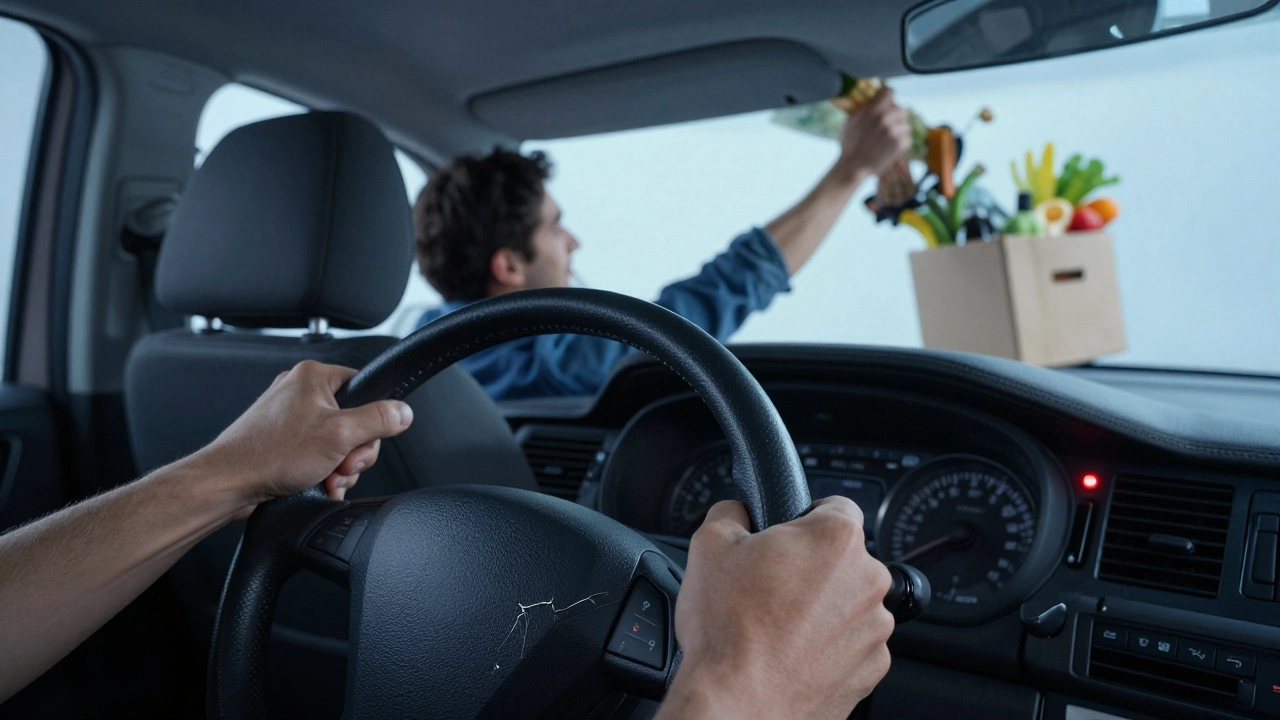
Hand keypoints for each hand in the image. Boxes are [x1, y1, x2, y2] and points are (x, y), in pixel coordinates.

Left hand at [195, 360, 413, 511]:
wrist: (229, 483)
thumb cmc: (270, 454)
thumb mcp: (339, 435)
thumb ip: (378, 420)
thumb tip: (403, 412)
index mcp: (314, 377)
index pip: (366, 387)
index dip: (372, 419)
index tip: (362, 440)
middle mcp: (301, 391)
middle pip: (355, 420)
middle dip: (354, 451)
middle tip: (341, 464)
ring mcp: (290, 417)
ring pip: (338, 441)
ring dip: (340, 466)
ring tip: (325, 477)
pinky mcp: (283, 440)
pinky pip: (319, 452)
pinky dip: (323, 470)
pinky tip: (318, 483)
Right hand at [659, 497, 893, 719]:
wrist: (737, 705)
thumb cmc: (728, 631)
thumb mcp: (709, 546)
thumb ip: (731, 512)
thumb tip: (739, 510)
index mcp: (836, 539)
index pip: (836, 505)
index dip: (804, 518)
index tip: (785, 537)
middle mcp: (868, 580)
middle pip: (843, 559)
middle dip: (810, 567)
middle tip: (768, 586)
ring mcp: (874, 629)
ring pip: (848, 603)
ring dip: (821, 608)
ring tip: (776, 626)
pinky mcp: (871, 669)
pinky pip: (851, 645)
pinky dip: (827, 647)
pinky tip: (791, 653)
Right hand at [837, 88, 911, 180]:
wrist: (853, 167)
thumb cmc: (849, 145)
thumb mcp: (851, 122)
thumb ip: (864, 109)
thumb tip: (872, 100)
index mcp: (872, 110)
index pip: (889, 91)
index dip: (888, 96)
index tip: (886, 102)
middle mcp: (884, 118)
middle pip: (901, 108)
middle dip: (895, 116)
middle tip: (888, 125)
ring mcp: (893, 131)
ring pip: (906, 124)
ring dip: (899, 130)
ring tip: (889, 138)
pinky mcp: (899, 144)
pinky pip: (908, 137)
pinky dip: (901, 142)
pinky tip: (891, 146)